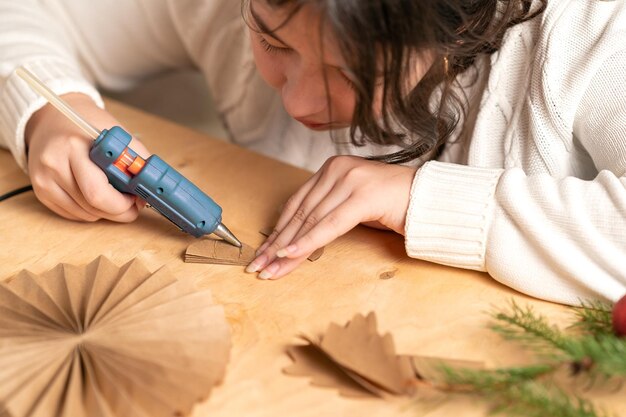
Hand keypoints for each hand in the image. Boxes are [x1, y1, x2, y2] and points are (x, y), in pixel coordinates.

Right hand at [25, 93, 149, 221]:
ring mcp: (44, 180)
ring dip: (106, 212)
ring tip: (115, 196)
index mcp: (74, 147)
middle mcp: (54, 165)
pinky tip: (95, 195)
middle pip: (92, 207)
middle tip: (132, 205)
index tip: (136, 198)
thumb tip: (150, 188)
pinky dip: (90, 211)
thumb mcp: (116, 134)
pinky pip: (73, 214)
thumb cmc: (87, 126)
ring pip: (85, 214)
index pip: (98, 192)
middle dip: (119, 212)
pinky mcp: (41, 191)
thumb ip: (136, 158)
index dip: (123, 203)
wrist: (52, 119)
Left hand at [246, 155, 416, 278]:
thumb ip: (329, 213)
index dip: (277, 230)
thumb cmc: (394, 205)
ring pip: (310, 220)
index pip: (297, 204)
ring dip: (287, 248)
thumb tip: (298, 237)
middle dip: (276, 243)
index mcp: (332, 169)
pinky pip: (329, 225)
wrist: (432, 199)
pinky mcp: (362, 195)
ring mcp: (350, 180)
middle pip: (299, 212)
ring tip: (270, 268)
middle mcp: (338, 170)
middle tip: (258, 266)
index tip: (263, 252)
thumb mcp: (353, 207)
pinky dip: (308, 242)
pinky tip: (290, 254)